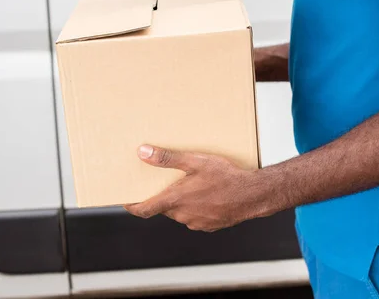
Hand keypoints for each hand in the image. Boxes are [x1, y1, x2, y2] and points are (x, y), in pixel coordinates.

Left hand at [124, 145, 270, 231]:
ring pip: (180, 212)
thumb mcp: (195, 161)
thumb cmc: (226, 176)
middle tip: (170, 181)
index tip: (126, 200)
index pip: (144, 210)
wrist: (253, 194)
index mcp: (175, 199)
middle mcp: (183, 215)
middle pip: (164, 208)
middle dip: (164, 196)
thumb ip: (167, 158)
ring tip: (195, 185)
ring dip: (182, 202)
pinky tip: (208, 195)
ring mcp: (196, 222)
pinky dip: (196, 207)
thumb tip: (143, 153)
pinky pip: (195, 217)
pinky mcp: (209, 226)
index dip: (132, 206)